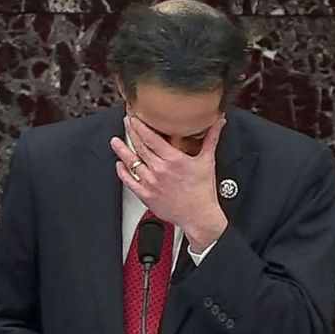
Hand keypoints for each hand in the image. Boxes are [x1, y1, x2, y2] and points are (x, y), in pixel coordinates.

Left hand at [110, 115, 227, 250]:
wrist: (199, 216)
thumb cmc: (203, 191)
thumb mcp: (207, 160)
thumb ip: (211, 138)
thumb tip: (218, 122)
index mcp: (174, 159)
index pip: (151, 138)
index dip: (140, 126)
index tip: (134, 117)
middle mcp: (160, 170)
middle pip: (140, 147)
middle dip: (131, 132)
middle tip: (126, 122)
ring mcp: (151, 183)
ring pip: (132, 162)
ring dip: (122, 150)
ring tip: (115, 141)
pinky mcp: (146, 196)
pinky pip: (129, 182)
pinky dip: (122, 172)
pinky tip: (119, 165)